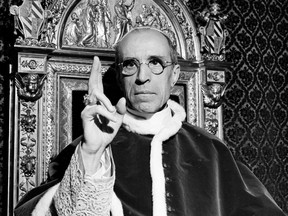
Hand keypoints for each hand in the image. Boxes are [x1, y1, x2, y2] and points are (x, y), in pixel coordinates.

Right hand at [81, 56, 125, 173]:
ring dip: (107, 102)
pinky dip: (106, 113)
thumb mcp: (118, 119)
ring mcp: (88, 108)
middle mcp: (92, 102)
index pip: (97, 83)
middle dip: (94, 71)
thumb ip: (121, 109)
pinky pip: (97, 108)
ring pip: (96, 95)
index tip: (97, 60)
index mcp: (99, 101)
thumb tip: (123, 98)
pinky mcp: (86, 115)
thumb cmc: (107, 131)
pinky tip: (111, 119)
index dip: (97, 72)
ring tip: (113, 112)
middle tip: (96, 60)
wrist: (100, 144)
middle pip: (92, 83)